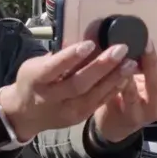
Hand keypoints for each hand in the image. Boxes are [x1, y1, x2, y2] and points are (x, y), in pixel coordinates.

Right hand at [0, 40, 137, 140]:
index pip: (54, 68)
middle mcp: (51, 98)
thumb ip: (57, 56)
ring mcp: (66, 110)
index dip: (71, 56)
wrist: (26, 114)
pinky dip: (113, 89)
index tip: (90, 43)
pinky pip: (99, 102)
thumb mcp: (34, 65)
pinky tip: (126, 77)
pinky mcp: (79, 117)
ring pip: (93, 95)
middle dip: (102, 66)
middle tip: (120, 49)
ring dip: (114, 78)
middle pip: (78, 83)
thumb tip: (83, 39)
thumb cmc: (32, 81)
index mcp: (36, 80)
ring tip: (130, 62)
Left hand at [92, 35, 156, 142]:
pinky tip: (109, 68)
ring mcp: (147, 111)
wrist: (114, 122)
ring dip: (136, 70)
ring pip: (145, 91)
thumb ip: (147, 59)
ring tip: (126, 55)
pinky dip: (118, 80)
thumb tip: (140, 25)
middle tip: (146, 41)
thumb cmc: (132, 92)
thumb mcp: (146, 78)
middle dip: (156, 60)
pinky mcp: (128, 115)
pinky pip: (124, 96)